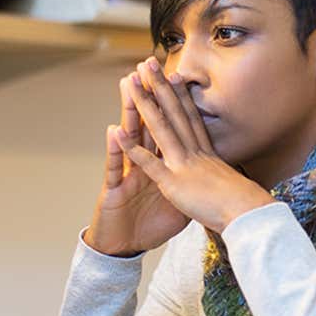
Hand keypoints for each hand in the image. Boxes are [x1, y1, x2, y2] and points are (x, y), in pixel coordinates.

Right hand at [83, 71, 189, 257]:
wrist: (119, 248)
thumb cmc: (145, 226)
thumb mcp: (174, 202)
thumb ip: (181, 181)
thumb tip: (204, 169)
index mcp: (157, 166)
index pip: (164, 129)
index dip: (170, 105)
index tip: (176, 77)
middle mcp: (138, 164)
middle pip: (144, 124)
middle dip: (147, 95)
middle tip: (146, 66)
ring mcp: (123, 175)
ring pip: (127, 139)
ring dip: (128, 112)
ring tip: (127, 85)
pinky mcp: (112, 191)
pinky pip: (114, 169)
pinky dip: (115, 151)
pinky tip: (114, 132)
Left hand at [116, 57, 274, 233]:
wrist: (249, 215)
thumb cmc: (243, 205)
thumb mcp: (231, 183)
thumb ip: (221, 175)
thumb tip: (225, 173)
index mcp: (207, 153)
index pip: (191, 117)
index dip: (181, 95)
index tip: (174, 74)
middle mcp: (195, 152)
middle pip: (175, 112)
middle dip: (160, 86)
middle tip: (148, 62)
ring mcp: (183, 164)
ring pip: (160, 127)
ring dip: (143, 103)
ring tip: (130, 82)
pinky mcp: (173, 183)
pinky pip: (149, 163)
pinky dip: (132, 148)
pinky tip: (117, 132)